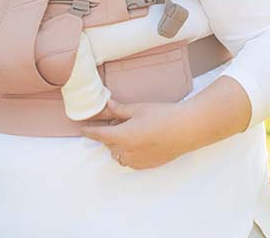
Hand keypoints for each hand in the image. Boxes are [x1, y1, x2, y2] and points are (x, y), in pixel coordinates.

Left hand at [79, 98, 195, 169]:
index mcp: (122, 136)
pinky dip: (128, 154)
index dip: (90, 132)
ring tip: (128, 133)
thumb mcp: (139, 109)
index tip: (82, 130)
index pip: (99, 135)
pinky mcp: (148, 165)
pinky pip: (130, 162)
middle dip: (108, 135)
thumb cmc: (163, 115)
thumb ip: (120, 109)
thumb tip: (107, 105)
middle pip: (109, 145)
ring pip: (118, 155)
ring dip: (117, 146)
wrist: (187, 129)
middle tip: (116, 123)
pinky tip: (138, 144)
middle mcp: (127, 152)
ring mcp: (137, 161)